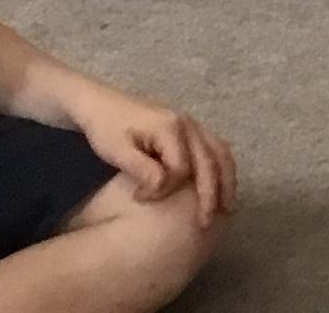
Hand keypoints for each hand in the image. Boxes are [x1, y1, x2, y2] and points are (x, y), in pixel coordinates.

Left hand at [65, 81, 236, 222]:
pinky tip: (221, 185)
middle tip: (206, 224)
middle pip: (210, 161)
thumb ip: (143, 170)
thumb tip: (164, 188)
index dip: (164, 189)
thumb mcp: (118, 151)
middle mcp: (189, 124)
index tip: (139, 199)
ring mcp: (192, 124)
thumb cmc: (106, 129)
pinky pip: (215, 148)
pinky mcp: (190, 128)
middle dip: (211, 194)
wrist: (100, 104)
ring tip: (227, 208)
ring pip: (221, 153)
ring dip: (226, 181)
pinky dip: (222, 168)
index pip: (181, 168)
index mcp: (171, 128)